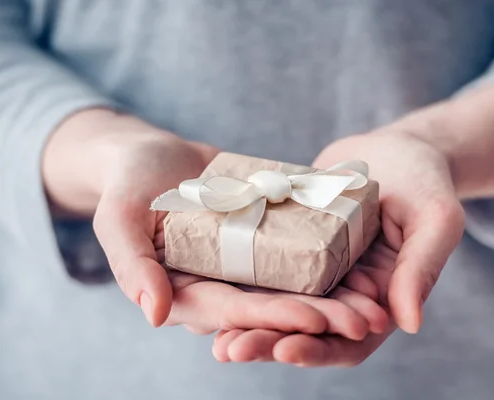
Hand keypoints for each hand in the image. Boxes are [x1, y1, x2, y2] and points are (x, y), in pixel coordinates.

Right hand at [42, 109, 386, 338]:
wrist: (152, 155)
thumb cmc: (128, 184)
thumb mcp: (119, 218)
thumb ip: (132, 265)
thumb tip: (154, 314)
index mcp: (184, 293)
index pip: (233, 311)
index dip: (274, 316)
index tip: (316, 319)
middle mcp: (218, 287)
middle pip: (272, 307)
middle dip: (318, 318)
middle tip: (365, 320)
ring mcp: (241, 266)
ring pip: (291, 288)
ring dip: (333, 300)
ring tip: (374, 304)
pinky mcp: (260, 242)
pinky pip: (295, 254)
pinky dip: (327, 261)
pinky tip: (364, 264)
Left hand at [211, 128, 464, 364]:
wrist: (394, 148)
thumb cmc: (425, 181)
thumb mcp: (434, 220)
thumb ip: (422, 269)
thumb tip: (408, 323)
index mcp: (380, 299)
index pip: (349, 339)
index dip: (318, 349)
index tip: (285, 349)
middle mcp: (344, 293)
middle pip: (305, 330)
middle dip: (268, 342)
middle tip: (229, 350)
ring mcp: (317, 270)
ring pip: (280, 305)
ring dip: (247, 323)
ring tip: (211, 337)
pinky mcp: (294, 244)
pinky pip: (267, 266)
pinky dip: (242, 281)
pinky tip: (208, 285)